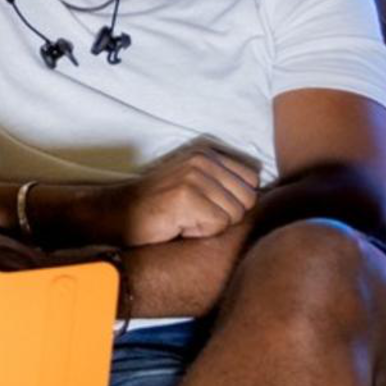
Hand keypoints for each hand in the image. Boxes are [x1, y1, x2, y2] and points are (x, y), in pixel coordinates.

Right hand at [103, 140, 259, 247]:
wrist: (116, 216)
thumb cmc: (158, 209)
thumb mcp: (194, 185)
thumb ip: (224, 184)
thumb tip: (269, 199)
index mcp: (208, 152)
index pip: (252, 179)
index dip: (236, 202)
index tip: (208, 208)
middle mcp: (203, 159)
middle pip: (248, 200)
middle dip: (225, 217)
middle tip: (193, 217)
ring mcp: (194, 176)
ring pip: (233, 215)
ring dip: (209, 227)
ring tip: (183, 220)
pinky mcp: (186, 196)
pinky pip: (216, 226)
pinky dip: (198, 233)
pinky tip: (176, 227)